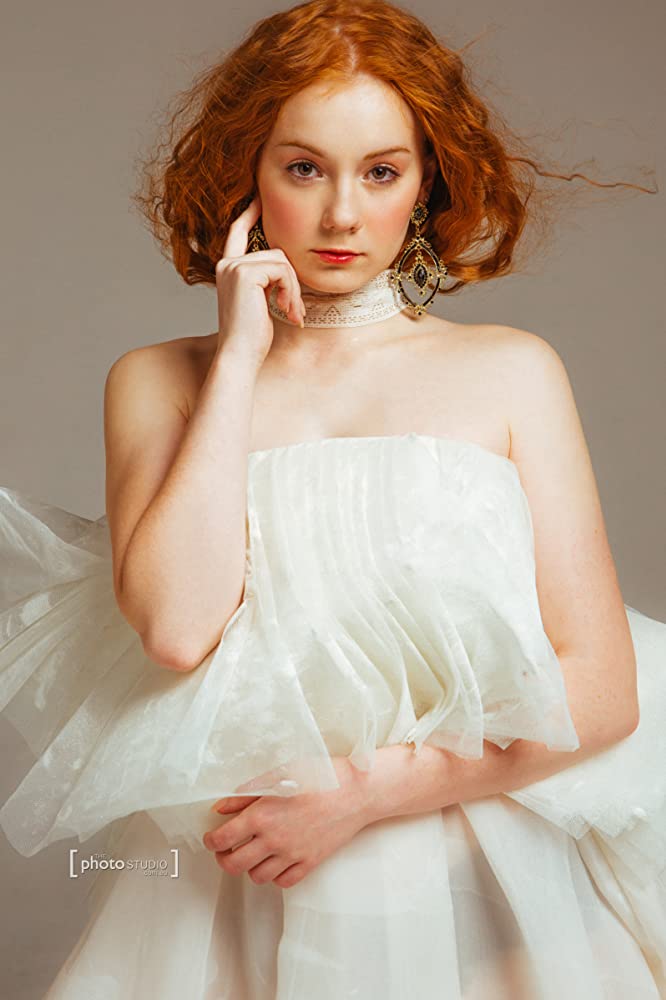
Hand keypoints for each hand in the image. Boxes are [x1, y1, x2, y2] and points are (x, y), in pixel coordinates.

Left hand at [202, 757, 369, 888]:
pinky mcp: (310, 863)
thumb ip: (248, 792)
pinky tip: (275, 860)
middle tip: (225, 849)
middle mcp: (274, 840)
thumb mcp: (280, 774)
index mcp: (262, 816)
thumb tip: (222, 806)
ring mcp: (292, 855)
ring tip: (252, 852)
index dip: (211, 840)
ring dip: (249, 867)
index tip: (212, 836)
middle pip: (233, 865)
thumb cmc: (322, 776)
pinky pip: (283, 881)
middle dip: (223, 858)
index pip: (222, 839)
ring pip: (257, 877)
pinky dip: (274, 875)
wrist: (358, 791)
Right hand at [214, 193, 305, 369]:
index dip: (250, 213)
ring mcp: (234, 266)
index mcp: (228, 269)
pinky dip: (290, 291)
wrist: (239, 355)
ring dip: (293, 290)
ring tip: (290, 313)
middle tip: (294, 310)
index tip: (260, 198)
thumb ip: (265, 282)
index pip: (238, 231)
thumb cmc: (251, 336)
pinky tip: (285, 310)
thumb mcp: (258, 303)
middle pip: (275, 252)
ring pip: (282, 261)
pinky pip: (282, 270)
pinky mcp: (245, 273)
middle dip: (291, 283)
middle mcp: (227, 263)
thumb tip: (284, 269)